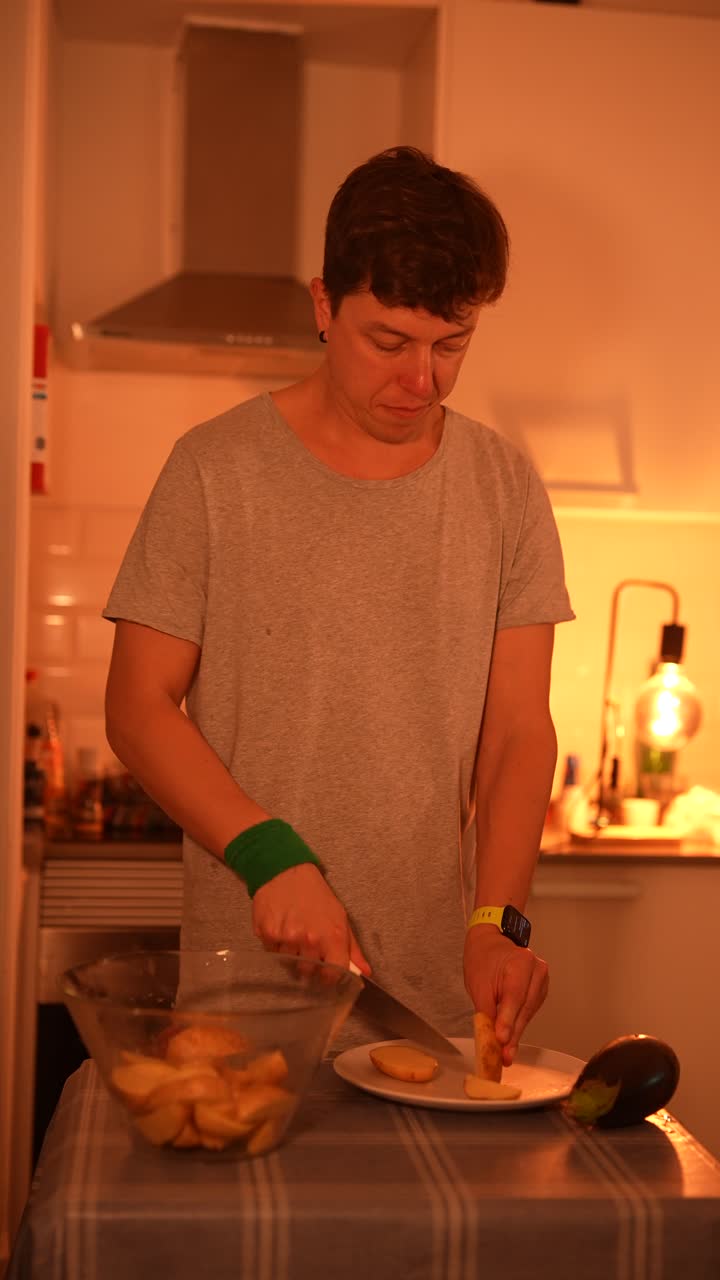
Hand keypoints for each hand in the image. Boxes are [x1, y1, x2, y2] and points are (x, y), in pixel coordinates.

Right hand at [252, 863, 370, 974]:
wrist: (285, 872)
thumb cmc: (317, 895)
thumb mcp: (340, 917)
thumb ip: (353, 949)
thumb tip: (366, 973)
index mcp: (332, 936)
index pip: (333, 975)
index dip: (330, 977)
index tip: (326, 973)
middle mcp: (310, 939)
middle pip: (308, 972)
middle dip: (309, 964)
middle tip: (308, 948)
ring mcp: (287, 938)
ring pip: (289, 963)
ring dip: (291, 954)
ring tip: (293, 934)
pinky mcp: (267, 934)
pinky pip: (272, 952)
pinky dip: (276, 945)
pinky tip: (281, 929)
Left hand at [463, 924, 548, 1065]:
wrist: (491, 943)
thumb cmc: (482, 959)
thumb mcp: (478, 985)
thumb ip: (487, 1011)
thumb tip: (493, 1040)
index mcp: (521, 962)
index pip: (515, 996)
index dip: (508, 1020)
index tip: (502, 1040)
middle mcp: (537, 970)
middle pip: (524, 1008)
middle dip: (513, 1034)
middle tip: (504, 1055)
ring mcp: (542, 980)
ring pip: (529, 1013)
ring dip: (516, 1032)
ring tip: (506, 1053)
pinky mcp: (541, 990)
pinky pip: (530, 1010)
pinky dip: (520, 1023)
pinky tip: (511, 1037)